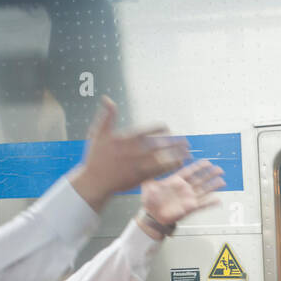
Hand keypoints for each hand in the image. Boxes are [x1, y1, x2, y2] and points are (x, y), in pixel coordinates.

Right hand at [68, 97, 189, 211]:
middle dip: (175, 142)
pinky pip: (160, 171)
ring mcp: (139, 164)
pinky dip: (171, 166)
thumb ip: (107, 116)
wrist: (94, 182)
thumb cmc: (96, 157)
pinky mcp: (141, 177)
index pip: (150, 129)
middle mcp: (136, 150)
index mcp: (128, 138)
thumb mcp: (98, 133)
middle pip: (162, 143)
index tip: (167, 129)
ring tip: (187, 152)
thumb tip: (107, 98)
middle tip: (185, 141)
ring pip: (164, 157)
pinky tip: (178, 164)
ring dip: (177, 154)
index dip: (162, 128)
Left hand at [140, 158, 225, 229]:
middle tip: (219, 169)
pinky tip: (217, 200)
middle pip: (200, 179)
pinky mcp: (190, 208)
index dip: (199, 167)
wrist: (152, 216)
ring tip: (222, 181)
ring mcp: (188, 198)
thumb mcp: (148, 185)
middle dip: (210, 174)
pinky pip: (202, 205)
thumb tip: (150, 164)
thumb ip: (151, 174)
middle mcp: (184, 189)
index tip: (207, 162)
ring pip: (203, 190)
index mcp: (175, 181)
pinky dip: (210, 203)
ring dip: (213, 186)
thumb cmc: (149, 201)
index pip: (190, 171)